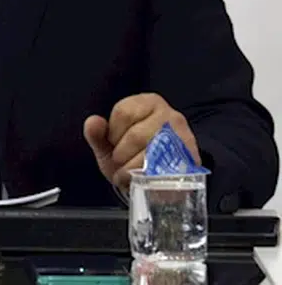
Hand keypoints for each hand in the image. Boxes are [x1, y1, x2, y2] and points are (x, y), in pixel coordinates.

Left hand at [84, 93, 199, 190]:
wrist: (159, 182)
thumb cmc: (132, 156)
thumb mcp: (109, 144)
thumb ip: (96, 133)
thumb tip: (93, 122)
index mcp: (146, 102)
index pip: (123, 113)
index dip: (113, 134)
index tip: (114, 145)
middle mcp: (168, 114)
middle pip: (136, 135)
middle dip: (122, 156)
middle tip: (120, 166)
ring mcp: (183, 136)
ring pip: (152, 153)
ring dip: (135, 168)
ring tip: (129, 175)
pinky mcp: (192, 159)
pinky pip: (167, 169)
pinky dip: (152, 177)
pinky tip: (146, 179)